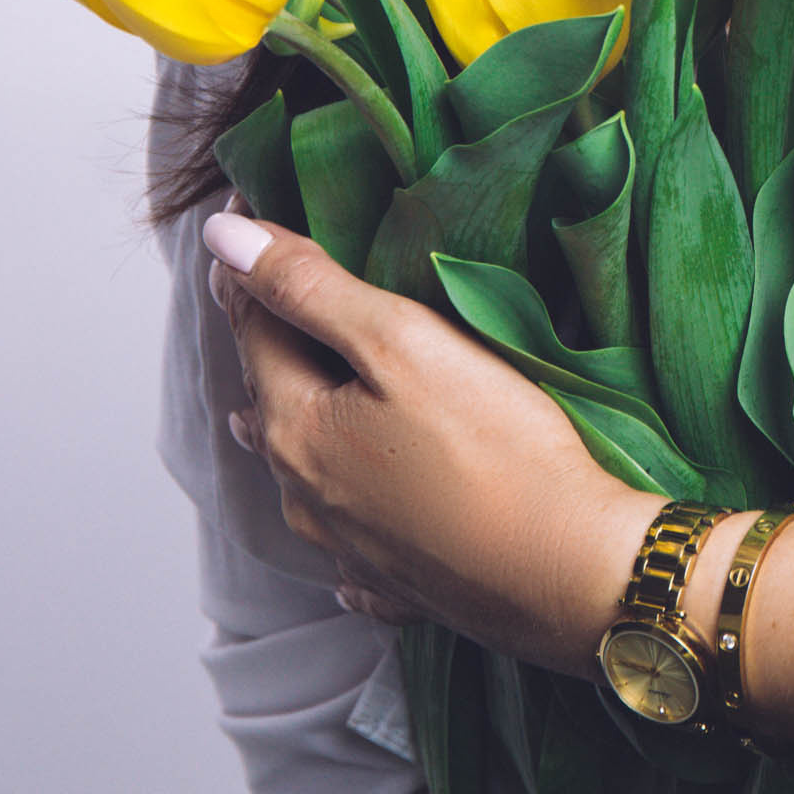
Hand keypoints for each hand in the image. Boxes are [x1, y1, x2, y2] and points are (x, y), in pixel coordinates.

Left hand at [203, 213, 655, 674]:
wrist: (572, 573)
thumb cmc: (498, 449)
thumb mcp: (402, 343)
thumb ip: (312, 290)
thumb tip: (221, 239)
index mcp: (297, 428)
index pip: (254, 326)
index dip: (251, 267)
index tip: (245, 212)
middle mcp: (305, 493)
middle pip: (271, 399)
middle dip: (268, 346)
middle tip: (269, 297)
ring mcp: (349, 546)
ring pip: (300, 473)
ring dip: (288, 428)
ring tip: (274, 406)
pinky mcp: (398, 581)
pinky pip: (349, 540)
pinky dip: (340, 512)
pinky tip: (348, 516)